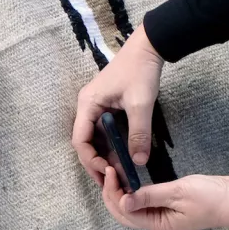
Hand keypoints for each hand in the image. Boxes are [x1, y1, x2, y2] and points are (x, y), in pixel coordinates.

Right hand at [71, 26, 164, 185]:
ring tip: (119, 173)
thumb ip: (139, 133)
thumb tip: (139, 162)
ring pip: (95, 139)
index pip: (80, 140)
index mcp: (88, 104)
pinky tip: (123, 158)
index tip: (108, 172)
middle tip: (111, 181)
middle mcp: (87, 107)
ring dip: (105, 156)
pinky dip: (112, 146)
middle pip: (85, 142)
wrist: (148, 48)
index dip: (91, 159)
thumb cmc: (140, 71)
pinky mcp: (106, 107)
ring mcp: (96, 107)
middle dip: (96, 162)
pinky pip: (104, 132)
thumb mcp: (140, 103)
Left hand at [103, 173, 228, 229]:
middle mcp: (157, 223)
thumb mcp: (178, 193)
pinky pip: (144, 201)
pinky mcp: (169, 206)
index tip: (110, 171)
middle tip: (107, 170)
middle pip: (125, 212)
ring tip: (114, 173)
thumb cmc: (211, 197)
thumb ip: (149, 196)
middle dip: (112, 194)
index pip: (125, 211)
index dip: (113, 192)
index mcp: (157, 224)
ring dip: (120, 192)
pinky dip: (134, 191)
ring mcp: (163, 215)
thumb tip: (123, 201)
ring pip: (133, 207)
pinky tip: (129, 178)